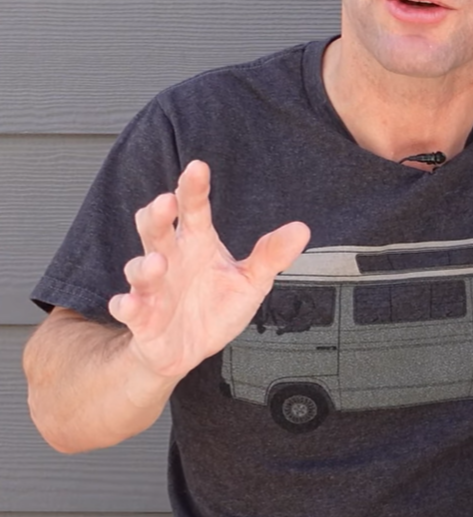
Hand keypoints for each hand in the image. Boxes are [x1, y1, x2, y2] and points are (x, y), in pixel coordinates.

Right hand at [108, 160, 309, 380]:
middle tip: (166, 203)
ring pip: (140, 267)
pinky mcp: (142, 317)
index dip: (193, 189)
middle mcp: (170, 260)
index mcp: (197, 244)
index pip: (193, 210)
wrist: (188, 348)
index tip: (197, 168)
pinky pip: (129, 308)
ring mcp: (153, 288)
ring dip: (146, 264)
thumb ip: (271, 256)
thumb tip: (301, 230)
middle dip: (157, 215)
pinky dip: (128, 305)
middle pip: (156, 229)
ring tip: (158, 262)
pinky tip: (130, 303)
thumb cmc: (215, 307)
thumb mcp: (252, 281)